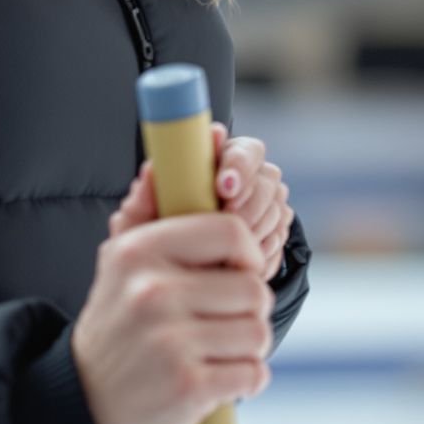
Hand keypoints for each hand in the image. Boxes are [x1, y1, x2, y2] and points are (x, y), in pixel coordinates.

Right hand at [71, 212, 272, 423]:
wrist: (82, 400)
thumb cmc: (116, 325)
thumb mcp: (118, 264)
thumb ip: (143, 213)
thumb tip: (157, 165)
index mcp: (140, 252)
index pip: (231, 232)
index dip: (248, 254)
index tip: (238, 272)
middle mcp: (153, 292)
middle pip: (253, 288)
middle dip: (250, 310)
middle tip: (224, 322)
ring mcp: (170, 341)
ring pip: (257, 332)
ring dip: (248, 348)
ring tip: (218, 352)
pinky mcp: (187, 385)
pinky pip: (252, 373)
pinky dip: (245, 380)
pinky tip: (218, 380)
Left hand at [109, 121, 294, 282]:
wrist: (176, 273)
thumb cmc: (158, 237)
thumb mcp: (144, 221)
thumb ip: (144, 196)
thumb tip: (151, 170)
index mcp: (218, 159)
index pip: (243, 149)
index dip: (238, 166)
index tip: (223, 186)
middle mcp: (249, 175)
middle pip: (267, 179)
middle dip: (248, 204)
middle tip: (229, 223)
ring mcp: (267, 201)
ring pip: (275, 210)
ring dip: (253, 232)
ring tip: (225, 250)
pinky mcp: (277, 228)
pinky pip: (279, 238)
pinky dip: (259, 252)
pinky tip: (236, 262)